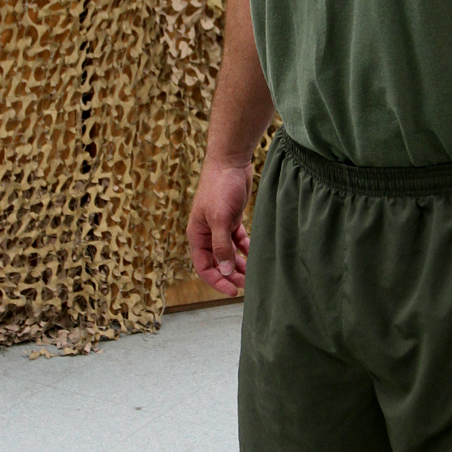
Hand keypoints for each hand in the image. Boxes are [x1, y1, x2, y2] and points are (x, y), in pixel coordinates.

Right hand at [187, 158, 252, 297]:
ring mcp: (219, 226)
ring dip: (239, 264)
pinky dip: (245, 249)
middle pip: (217, 262)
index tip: (232, 291)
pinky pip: (237, 241)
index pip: (203, 266)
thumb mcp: (220, 219)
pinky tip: (254, 255)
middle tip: (247, 285)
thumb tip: (225, 271)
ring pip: (228, 253)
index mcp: (197, 235)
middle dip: (230, 275)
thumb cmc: (220, 187)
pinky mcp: (232, 219)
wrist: (230, 161)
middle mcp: (206, 233)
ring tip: (253, 274)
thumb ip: (221, 246)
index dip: (217, 280)